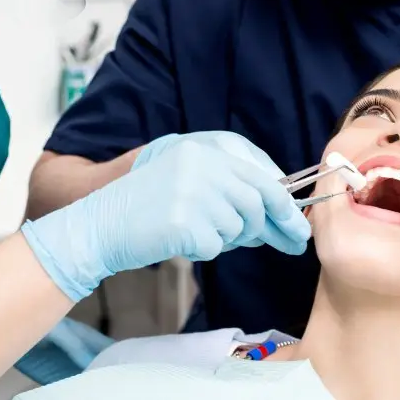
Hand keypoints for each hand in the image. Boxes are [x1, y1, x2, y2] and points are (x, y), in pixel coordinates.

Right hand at [133, 131, 292, 248]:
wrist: (100, 224)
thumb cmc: (148, 208)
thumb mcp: (191, 181)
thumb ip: (232, 189)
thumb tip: (280, 215)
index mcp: (206, 149)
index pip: (261, 173)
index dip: (286, 200)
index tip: (299, 222)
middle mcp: (203, 163)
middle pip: (259, 200)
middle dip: (279, 226)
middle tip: (294, 245)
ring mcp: (194, 191)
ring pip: (240, 226)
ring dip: (228, 238)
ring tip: (198, 232)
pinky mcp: (185, 222)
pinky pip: (216, 246)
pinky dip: (204, 250)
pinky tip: (180, 240)